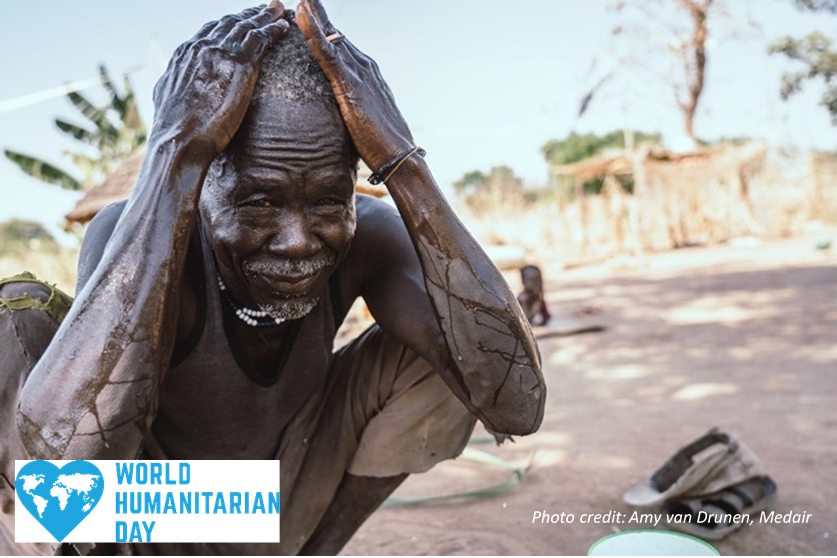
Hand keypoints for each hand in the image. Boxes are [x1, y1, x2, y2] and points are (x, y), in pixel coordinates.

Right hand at [151, 3, 289, 154]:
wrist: (179, 140)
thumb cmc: (172, 130)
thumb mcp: (165, 97)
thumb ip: (174, 84)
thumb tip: (170, 86)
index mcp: (186, 53)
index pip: (211, 30)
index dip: (229, 23)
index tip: (240, 20)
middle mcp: (203, 47)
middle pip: (231, 23)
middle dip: (250, 14)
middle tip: (266, 8)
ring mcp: (222, 53)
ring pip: (248, 27)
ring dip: (265, 17)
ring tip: (279, 10)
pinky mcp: (240, 64)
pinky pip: (261, 40)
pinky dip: (274, 31)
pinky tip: (283, 27)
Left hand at [297, 0, 415, 171]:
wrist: (399, 155)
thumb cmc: (382, 143)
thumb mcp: (365, 118)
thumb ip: (354, 106)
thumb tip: (343, 110)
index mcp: (367, 73)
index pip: (341, 45)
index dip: (324, 30)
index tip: (307, 15)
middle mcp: (364, 67)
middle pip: (336, 35)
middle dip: (318, 16)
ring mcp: (358, 73)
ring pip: (331, 39)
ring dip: (313, 18)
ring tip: (298, 2)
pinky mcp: (350, 85)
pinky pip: (327, 54)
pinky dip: (313, 34)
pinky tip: (300, 18)